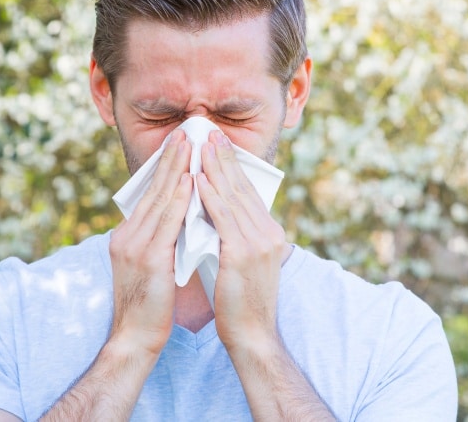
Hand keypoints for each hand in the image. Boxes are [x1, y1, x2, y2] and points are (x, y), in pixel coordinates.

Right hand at [108, 129, 191, 355]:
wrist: (135, 337)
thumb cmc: (149, 304)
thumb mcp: (151, 265)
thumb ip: (160, 239)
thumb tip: (181, 218)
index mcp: (128, 235)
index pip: (151, 196)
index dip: (166, 170)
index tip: (180, 147)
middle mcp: (127, 234)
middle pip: (153, 190)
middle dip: (171, 159)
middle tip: (185, 133)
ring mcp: (135, 245)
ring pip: (160, 199)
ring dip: (176, 169)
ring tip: (189, 145)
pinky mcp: (148, 258)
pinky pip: (167, 221)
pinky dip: (179, 198)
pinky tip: (190, 180)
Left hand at [197, 131, 289, 350]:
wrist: (252, 335)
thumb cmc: (242, 301)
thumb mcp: (242, 261)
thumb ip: (234, 235)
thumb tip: (214, 213)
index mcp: (269, 232)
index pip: (247, 192)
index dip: (232, 166)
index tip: (219, 145)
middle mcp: (268, 232)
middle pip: (242, 187)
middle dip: (225, 158)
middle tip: (211, 132)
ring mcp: (259, 242)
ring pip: (232, 197)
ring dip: (215, 168)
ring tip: (202, 145)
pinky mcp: (243, 254)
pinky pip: (223, 218)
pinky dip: (210, 196)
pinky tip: (198, 178)